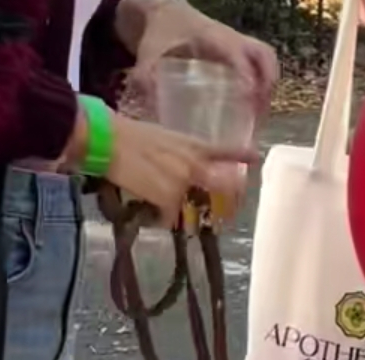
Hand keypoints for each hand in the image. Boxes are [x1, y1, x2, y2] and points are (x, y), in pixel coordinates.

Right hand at [99, 111, 255, 225]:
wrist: (108, 140)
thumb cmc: (128, 135)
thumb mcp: (164, 139)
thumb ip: (181, 156)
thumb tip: (186, 173)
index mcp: (193, 145)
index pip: (224, 150)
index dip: (241, 154)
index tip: (256, 157)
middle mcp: (195, 164)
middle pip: (223, 189)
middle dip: (226, 203)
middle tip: (220, 212)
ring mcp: (184, 183)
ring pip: (189, 207)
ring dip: (174, 208)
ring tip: (152, 193)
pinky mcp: (169, 199)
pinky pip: (168, 218)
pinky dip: (157, 217)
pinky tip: (144, 205)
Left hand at [131, 0, 279, 111]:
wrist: (166, 12)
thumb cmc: (160, 32)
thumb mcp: (149, 52)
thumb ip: (146, 76)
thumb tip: (147, 106)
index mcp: (212, 37)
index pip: (238, 56)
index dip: (248, 77)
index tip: (249, 101)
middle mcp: (231, 38)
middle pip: (264, 57)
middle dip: (267, 86)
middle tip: (258, 115)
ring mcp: (239, 42)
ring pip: (268, 60)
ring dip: (270, 86)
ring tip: (260, 117)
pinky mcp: (241, 49)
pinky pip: (263, 64)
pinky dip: (266, 84)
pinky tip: (256, 108)